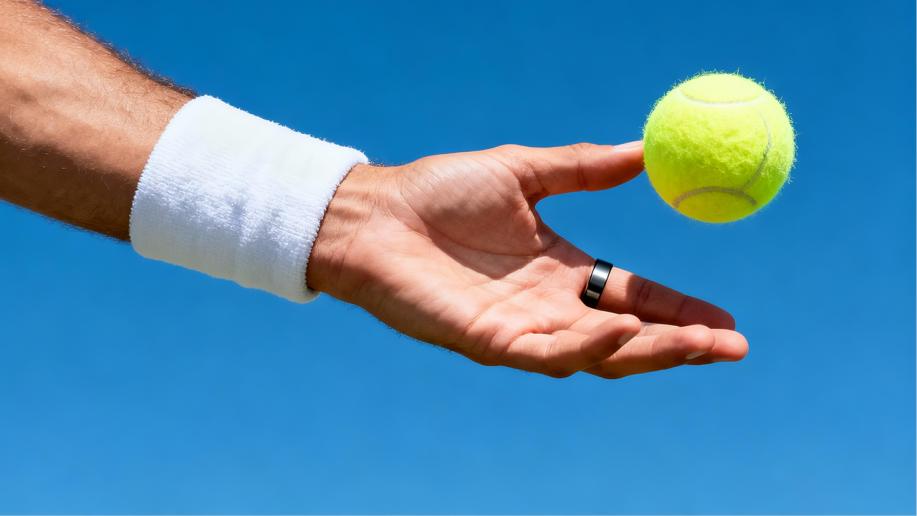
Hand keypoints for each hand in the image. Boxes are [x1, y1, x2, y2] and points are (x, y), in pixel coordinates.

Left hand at [308, 142, 747, 377]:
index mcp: (559, 271)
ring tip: (700, 345)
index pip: (632, 298)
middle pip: (627, 338)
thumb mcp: (523, 171)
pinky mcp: (488, 342)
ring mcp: (520, 330)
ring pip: (597, 356)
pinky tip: (622, 331)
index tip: (728, 316)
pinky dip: (587, 347)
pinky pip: (546, 354)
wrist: (374, 211)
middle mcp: (546, 308)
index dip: (678, 309)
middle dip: (680, 345)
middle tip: (733, 345)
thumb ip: (583, 168)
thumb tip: (646, 149)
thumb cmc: (438, 192)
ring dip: (649, 352)